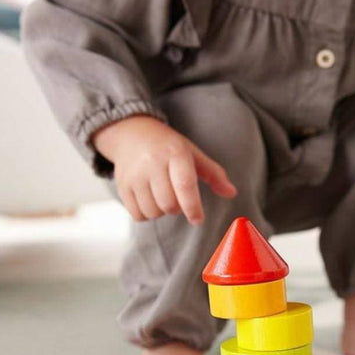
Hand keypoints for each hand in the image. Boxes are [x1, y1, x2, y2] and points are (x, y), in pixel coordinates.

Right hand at [92, 115, 236, 223]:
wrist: (131, 134)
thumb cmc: (168, 147)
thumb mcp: (193, 154)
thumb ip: (214, 174)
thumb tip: (232, 193)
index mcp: (175, 154)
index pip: (184, 185)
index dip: (193, 207)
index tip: (198, 220)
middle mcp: (152, 163)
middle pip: (169, 204)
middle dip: (177, 208)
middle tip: (177, 197)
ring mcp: (134, 175)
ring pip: (153, 212)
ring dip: (162, 212)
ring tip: (162, 196)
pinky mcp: (122, 185)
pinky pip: (138, 215)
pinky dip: (147, 214)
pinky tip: (149, 200)